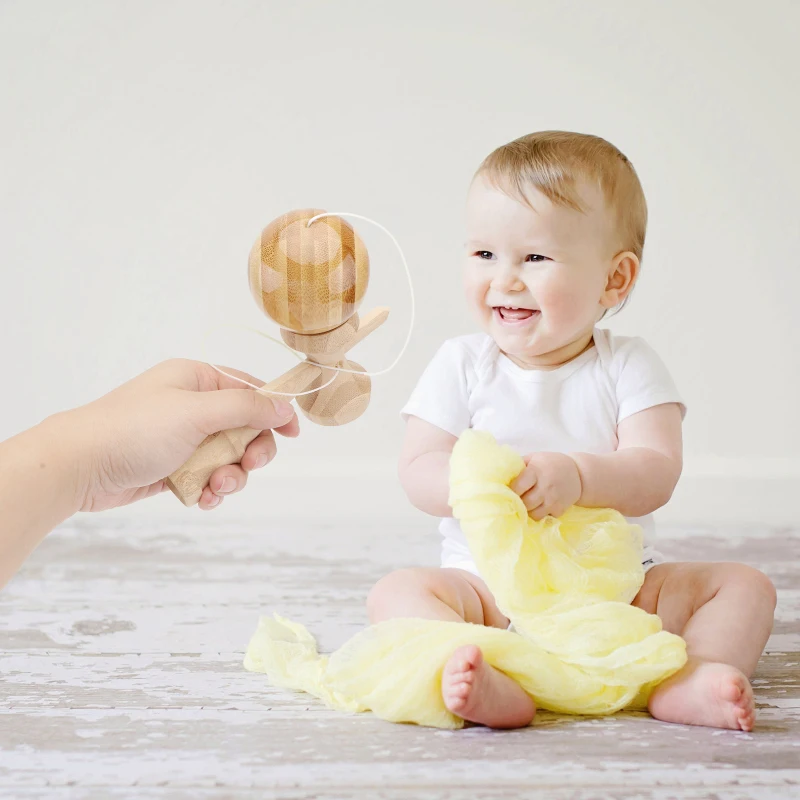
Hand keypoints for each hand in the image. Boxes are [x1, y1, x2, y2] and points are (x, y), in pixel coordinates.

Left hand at [53, 359, 299, 511]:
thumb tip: (285, 405)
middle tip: (248, 467)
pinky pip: (207, 478)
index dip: (274, 412)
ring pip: (228, 458)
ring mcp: (182, 438)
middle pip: (244, 429)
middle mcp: (192, 406)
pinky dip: (209, 490)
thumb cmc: (135, 429)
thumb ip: (246, 407)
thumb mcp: (197, 412)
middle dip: (250, 452)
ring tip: (215, 489)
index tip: (291, 434)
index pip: (250, 389)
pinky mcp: (173, 467)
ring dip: (230, 477)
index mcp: (197, 380)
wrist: (80, 466)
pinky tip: (200, 499)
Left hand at [509, 452, 581, 520]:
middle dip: (518, 503)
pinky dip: (540, 514)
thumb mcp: (534, 458)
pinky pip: (544, 518)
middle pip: (524, 503)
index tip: (507, 491)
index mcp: (536, 471)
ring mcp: (554, 500)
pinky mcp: (560, 510)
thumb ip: (518, 465)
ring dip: (528, 511)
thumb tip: (499, 474)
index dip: (510, 491)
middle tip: (516, 500)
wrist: (579, 474)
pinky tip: (540, 506)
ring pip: (533, 514)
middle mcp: (545, 486)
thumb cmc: (550, 464)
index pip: (517, 487)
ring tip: (528, 503)